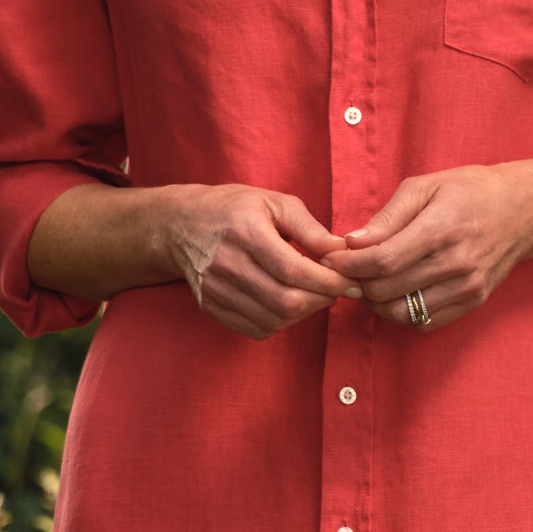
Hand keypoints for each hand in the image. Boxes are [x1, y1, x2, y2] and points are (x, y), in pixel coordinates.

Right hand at [165, 184, 356, 339]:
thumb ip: (310, 228)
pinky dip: (280, 323)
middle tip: (337, 291)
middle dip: (321, 301)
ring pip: (273, 320)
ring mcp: (215, 289)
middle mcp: (226, 263)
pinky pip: (255, 329)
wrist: (182, 224)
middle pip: (285, 301)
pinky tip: (289, 305)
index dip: (328, 282)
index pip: (294, 271)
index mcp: (245, 231)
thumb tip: (342, 252)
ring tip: (314, 296)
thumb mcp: (275, 203)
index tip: (350, 282)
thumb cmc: (235, 208)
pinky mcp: (210, 306)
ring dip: (304, 314)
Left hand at [332, 165, 532, 328]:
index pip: (383, 261)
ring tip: (366, 282)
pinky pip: (424, 322)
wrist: (523, 210)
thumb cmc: (470, 191)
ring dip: (375, 302)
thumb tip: (353, 242)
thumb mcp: (427, 186)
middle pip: (388, 289)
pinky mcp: (472, 301)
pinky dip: (400, 312)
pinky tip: (393, 293)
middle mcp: (458, 262)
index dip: (350, 265)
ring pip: (402, 312)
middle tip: (344, 270)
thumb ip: (388, 216)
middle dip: (356, 282)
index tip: (332, 258)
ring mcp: (467, 286)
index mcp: (443, 227)